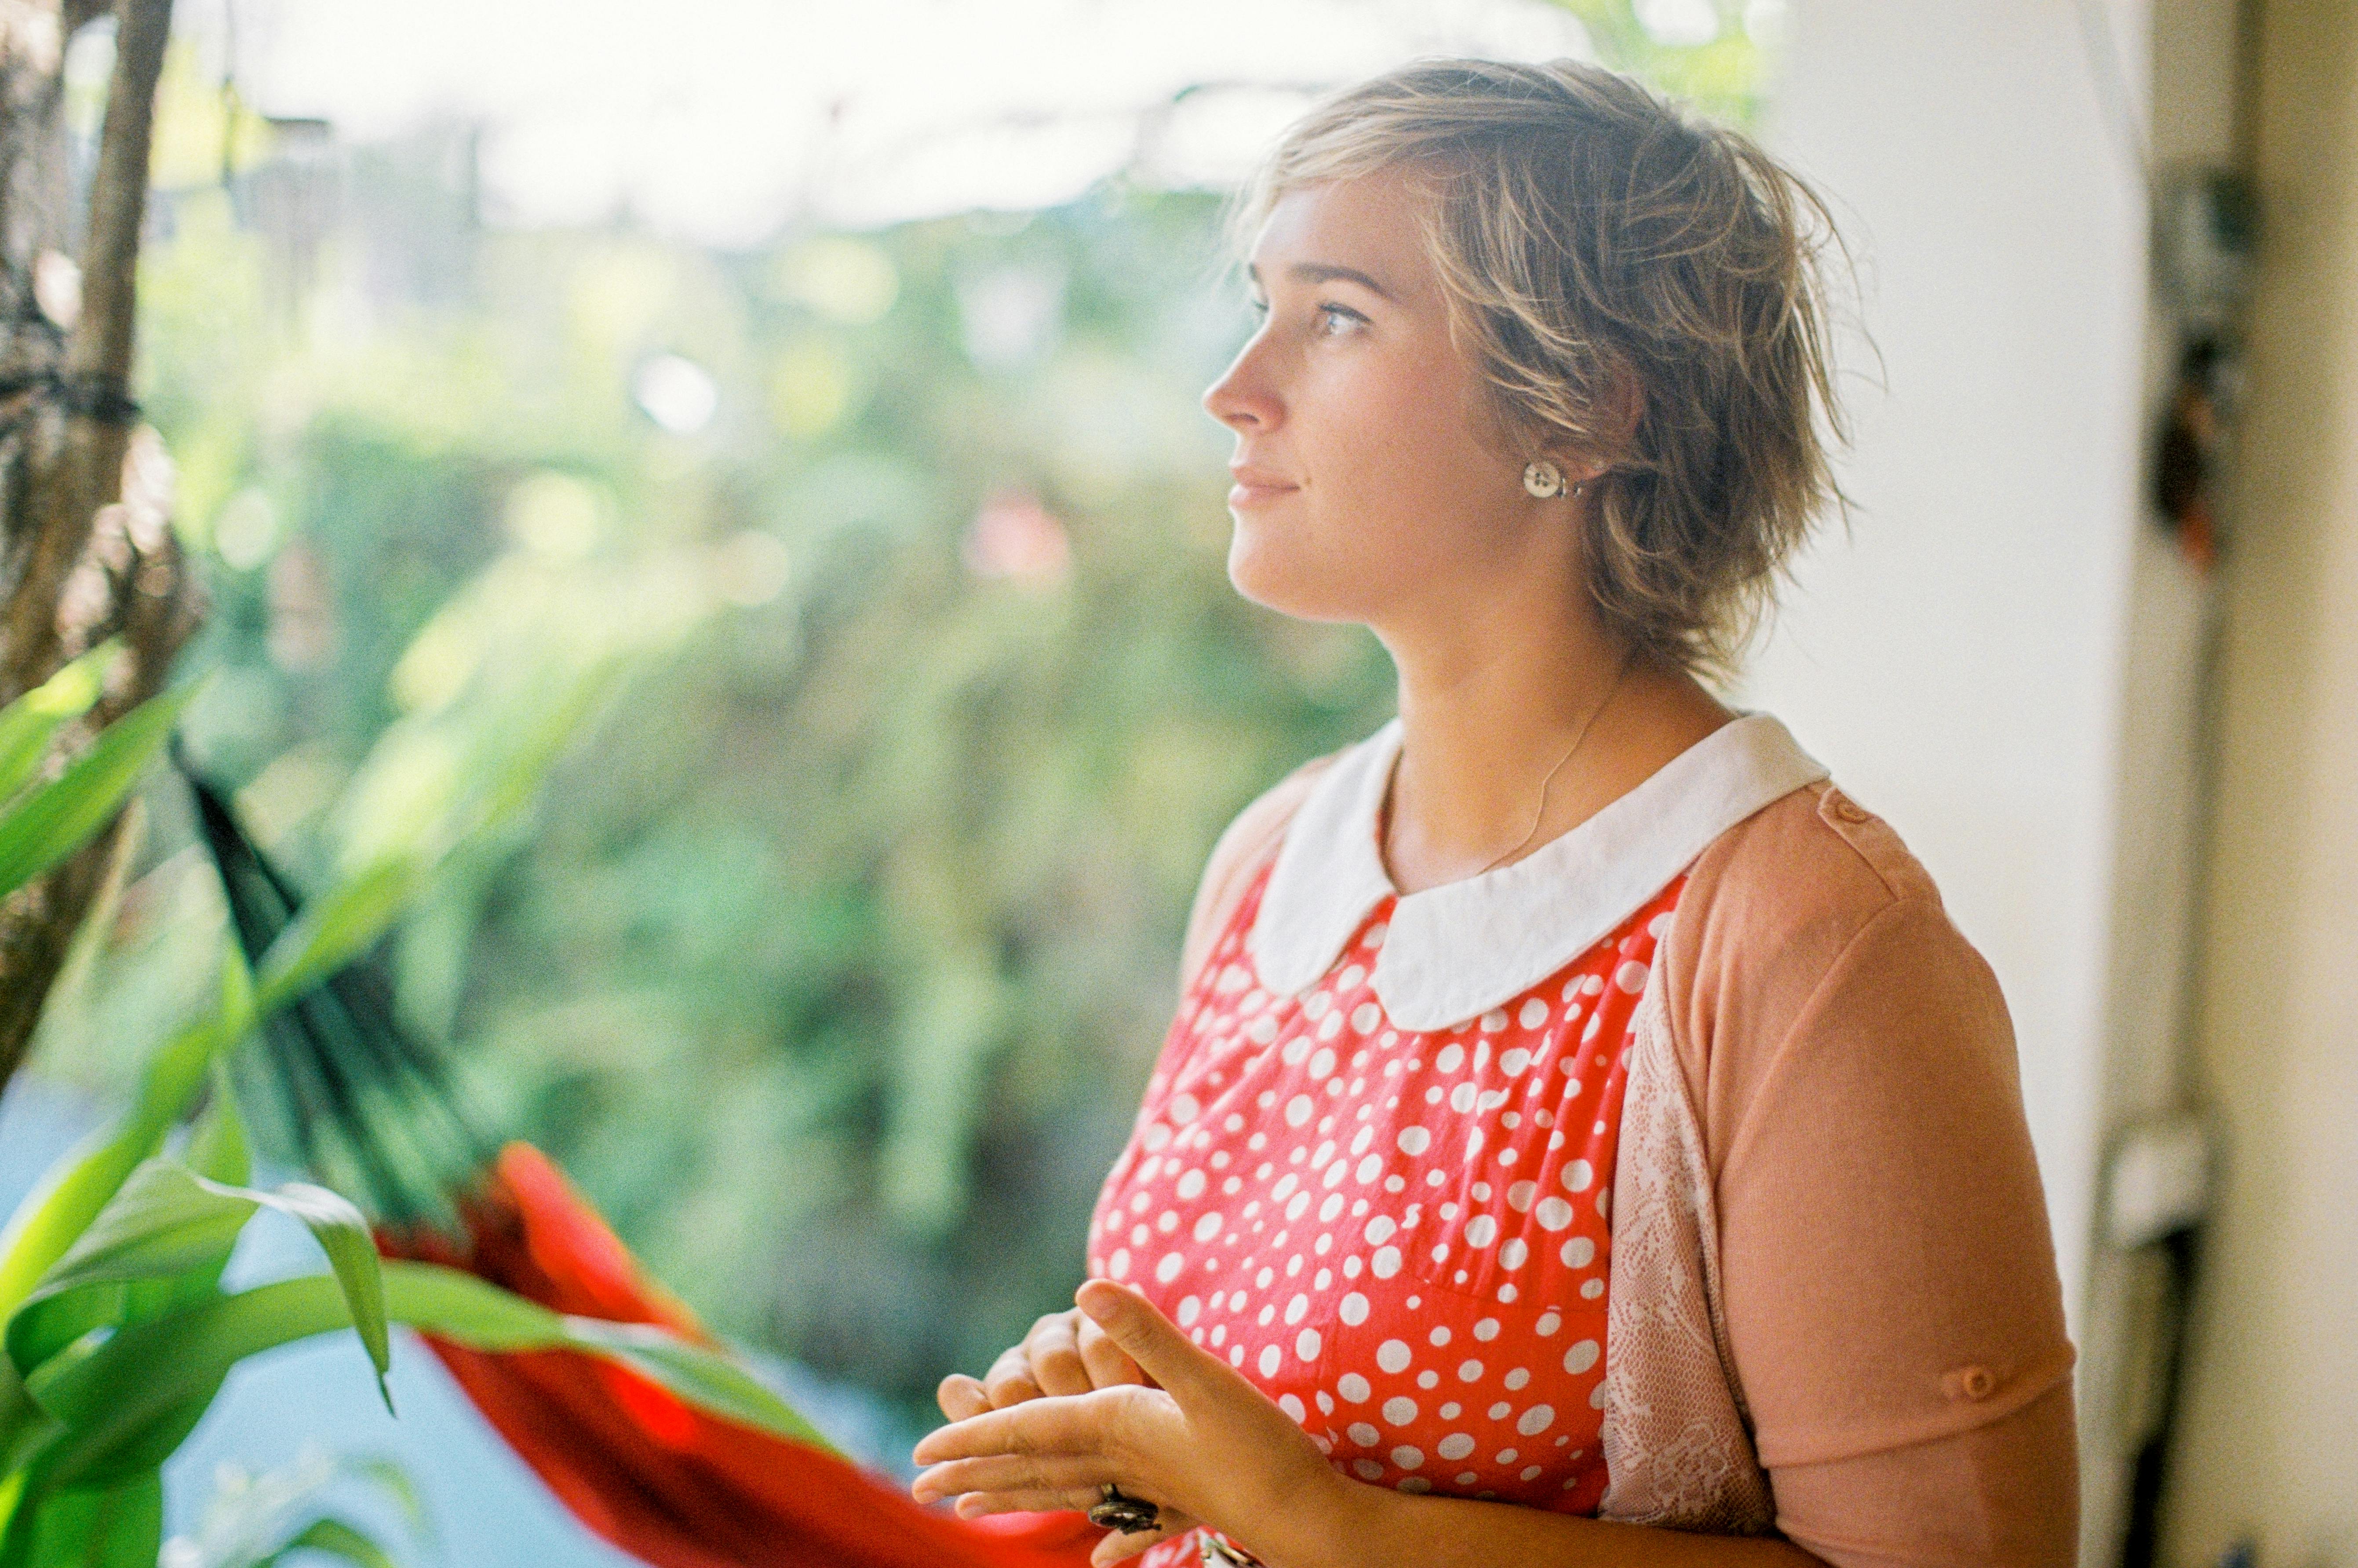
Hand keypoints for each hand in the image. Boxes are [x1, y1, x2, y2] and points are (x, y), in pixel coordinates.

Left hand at [914, 1281, 1351, 1567]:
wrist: (1303, 1515)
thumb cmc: (1257, 1447)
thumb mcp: (1203, 1377)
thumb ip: (1145, 1332)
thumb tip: (1084, 1286)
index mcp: (1115, 1427)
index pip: (1025, 1431)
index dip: (973, 1437)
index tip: (922, 1451)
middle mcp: (1120, 1462)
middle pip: (1030, 1469)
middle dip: (973, 1474)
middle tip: (920, 1488)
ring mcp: (1148, 1491)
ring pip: (1063, 1494)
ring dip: (1013, 1497)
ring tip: (970, 1507)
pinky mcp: (1179, 1506)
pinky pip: (1122, 1521)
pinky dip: (1103, 1535)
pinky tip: (1098, 1558)